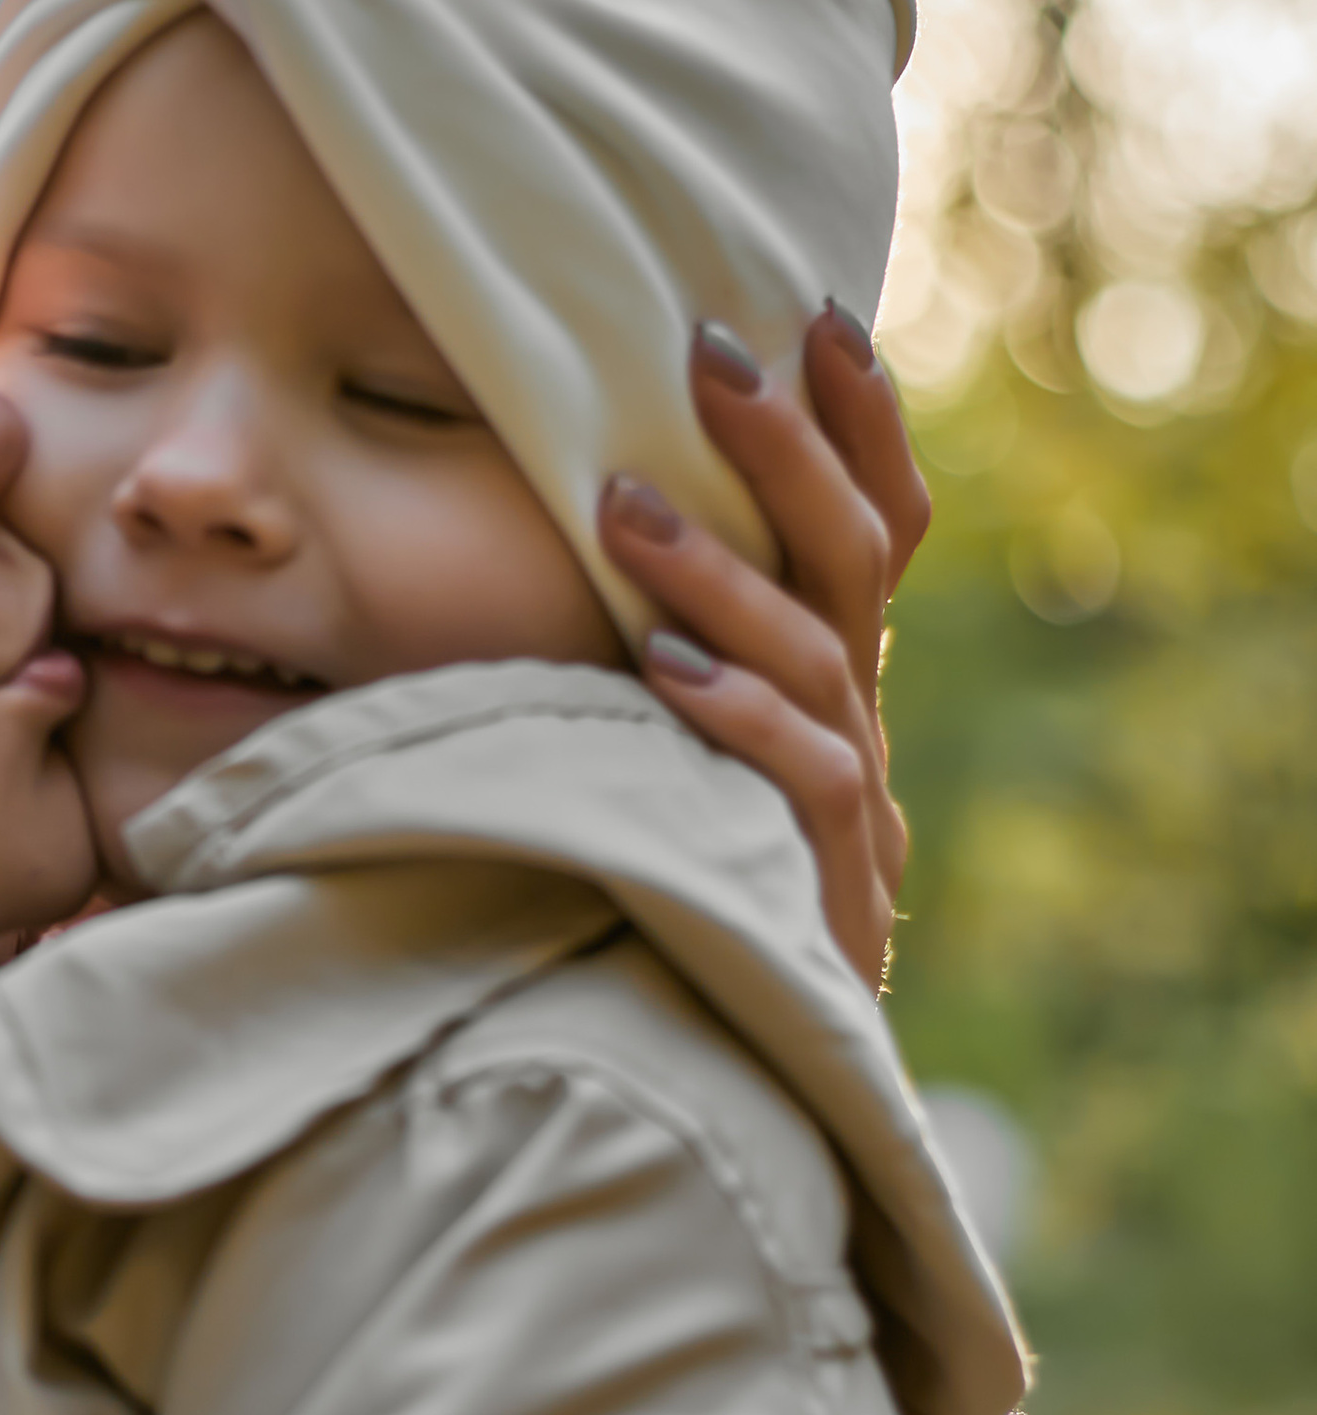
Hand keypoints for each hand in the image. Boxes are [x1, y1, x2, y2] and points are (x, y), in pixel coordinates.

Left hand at [598, 306, 930, 992]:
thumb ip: (629, 662)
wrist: (715, 1097)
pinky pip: (803, 783)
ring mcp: (845, 817)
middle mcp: (852, 735)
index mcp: (824, 691)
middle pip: (857, 562)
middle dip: (791, 451)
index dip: (858, 427)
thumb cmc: (642, 910)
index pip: (872, 533)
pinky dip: (740, 720)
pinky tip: (665, 672)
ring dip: (720, 576)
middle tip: (713, 357)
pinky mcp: (823, 898)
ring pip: (821, 658)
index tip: (810, 316)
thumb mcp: (637, 759)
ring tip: (624, 509)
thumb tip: (542, 543)